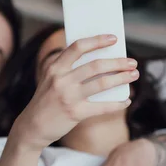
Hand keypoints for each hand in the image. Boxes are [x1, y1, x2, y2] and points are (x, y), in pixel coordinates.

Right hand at [11, 34, 138, 151]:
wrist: (32, 127)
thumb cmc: (46, 101)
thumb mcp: (51, 81)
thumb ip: (69, 71)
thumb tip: (103, 63)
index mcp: (54, 67)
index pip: (78, 47)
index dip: (97, 41)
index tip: (114, 38)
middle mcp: (61, 79)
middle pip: (95, 65)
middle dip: (118, 62)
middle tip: (132, 62)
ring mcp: (68, 96)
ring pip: (102, 83)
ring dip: (122, 78)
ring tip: (134, 75)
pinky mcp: (75, 113)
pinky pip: (102, 107)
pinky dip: (117, 104)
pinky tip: (126, 101)